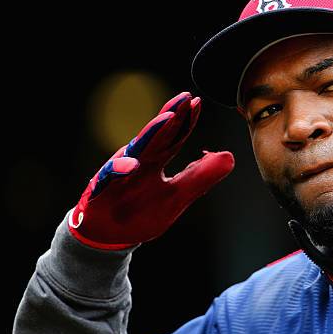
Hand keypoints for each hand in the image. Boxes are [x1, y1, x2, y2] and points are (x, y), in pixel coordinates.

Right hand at [68, 92, 234, 249]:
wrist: (106, 235)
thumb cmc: (140, 212)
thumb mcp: (177, 196)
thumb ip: (200, 177)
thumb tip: (229, 157)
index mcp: (156, 162)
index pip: (173, 138)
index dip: (185, 121)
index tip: (198, 102)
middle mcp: (138, 162)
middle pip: (157, 136)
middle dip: (171, 115)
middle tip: (185, 98)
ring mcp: (119, 174)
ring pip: (136, 150)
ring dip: (151, 133)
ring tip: (168, 119)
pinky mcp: (102, 190)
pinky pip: (110, 178)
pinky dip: (119, 170)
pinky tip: (132, 165)